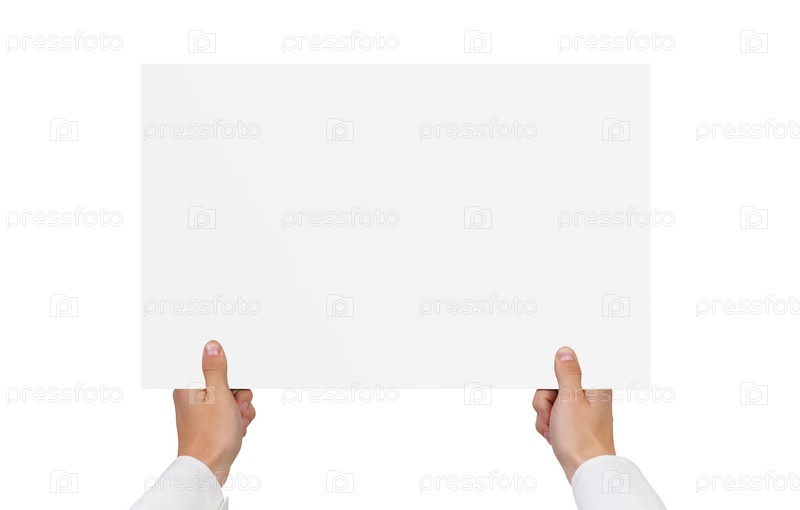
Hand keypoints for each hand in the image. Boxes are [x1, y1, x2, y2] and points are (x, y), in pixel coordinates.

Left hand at [172, 340, 255, 485]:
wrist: (207, 470)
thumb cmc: (211, 436)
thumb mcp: (219, 395)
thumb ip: (216, 369)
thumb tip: (211, 346)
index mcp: (188, 386)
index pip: (209, 364)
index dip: (226, 370)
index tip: (232, 380)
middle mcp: (193, 396)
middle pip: (225, 381)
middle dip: (238, 393)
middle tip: (236, 404)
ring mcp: (202, 411)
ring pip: (232, 397)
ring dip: (241, 408)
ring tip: (236, 421)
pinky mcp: (211, 423)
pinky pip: (231, 412)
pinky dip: (238, 419)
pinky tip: (236, 429)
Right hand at [532, 347, 614, 482]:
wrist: (585, 471)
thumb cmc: (582, 439)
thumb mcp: (570, 399)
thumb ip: (567, 373)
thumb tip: (566, 352)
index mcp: (594, 385)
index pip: (568, 366)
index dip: (553, 376)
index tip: (550, 387)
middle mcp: (589, 395)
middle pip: (554, 384)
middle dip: (546, 401)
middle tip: (552, 413)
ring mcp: (580, 409)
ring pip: (549, 400)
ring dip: (545, 415)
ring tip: (554, 429)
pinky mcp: (573, 422)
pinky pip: (551, 415)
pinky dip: (548, 425)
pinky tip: (554, 435)